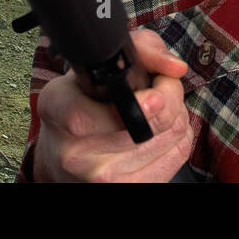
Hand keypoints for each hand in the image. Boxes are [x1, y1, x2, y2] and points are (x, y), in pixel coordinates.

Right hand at [34, 28, 195, 181]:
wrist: (66, 152)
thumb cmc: (86, 100)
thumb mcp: (100, 63)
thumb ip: (142, 50)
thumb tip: (175, 68)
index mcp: (60, 109)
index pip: (105, 110)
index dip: (143, 99)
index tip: (155, 91)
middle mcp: (74, 150)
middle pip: (155, 120)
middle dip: (170, 94)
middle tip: (161, 87)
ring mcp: (101, 177)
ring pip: (173, 134)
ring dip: (176, 113)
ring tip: (157, 108)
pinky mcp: (129, 189)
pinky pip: (179, 153)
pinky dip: (179, 135)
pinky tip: (160, 129)